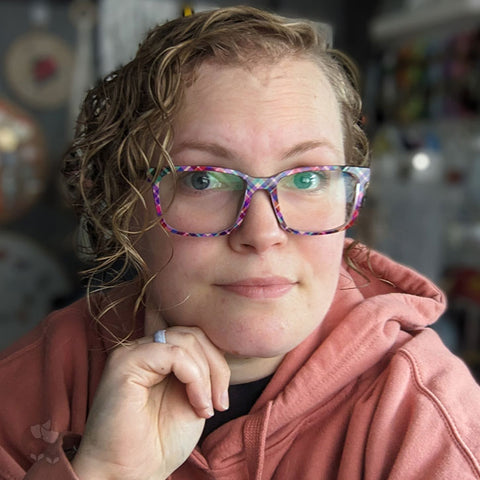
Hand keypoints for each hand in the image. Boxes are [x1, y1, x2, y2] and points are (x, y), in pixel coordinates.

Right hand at [71, 326, 230, 479]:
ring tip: (206, 407)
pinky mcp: (126, 363)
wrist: (128, 475)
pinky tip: (197, 405)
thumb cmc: (158, 443)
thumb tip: (224, 350)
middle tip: (219, 403)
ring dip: (207, 375)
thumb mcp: (193, 399)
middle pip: (193, 334)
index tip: (221, 401)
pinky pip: (174, 354)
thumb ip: (202, 371)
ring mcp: (132, 353)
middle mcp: (141, 348)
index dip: (216, 362)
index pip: (194, 337)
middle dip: (216, 366)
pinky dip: (195, 378)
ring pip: (186, 340)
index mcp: (156, 356)